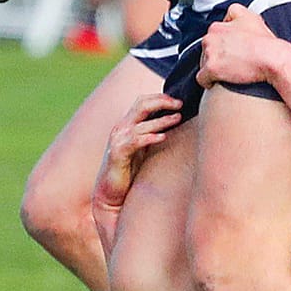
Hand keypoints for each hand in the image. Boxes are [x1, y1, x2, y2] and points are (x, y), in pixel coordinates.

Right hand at [93, 93, 184, 214]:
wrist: (110, 192)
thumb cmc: (129, 170)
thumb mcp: (143, 147)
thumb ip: (152, 132)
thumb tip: (175, 120)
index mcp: (127, 124)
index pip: (142, 101)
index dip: (160, 98)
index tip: (179, 101)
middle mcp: (121, 128)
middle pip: (141, 105)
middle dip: (162, 102)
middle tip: (180, 104)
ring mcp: (118, 140)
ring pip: (141, 123)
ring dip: (162, 120)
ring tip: (178, 118)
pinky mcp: (117, 154)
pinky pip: (135, 141)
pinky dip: (149, 137)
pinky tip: (163, 137)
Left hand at [197, 4, 279, 86]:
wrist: (272, 58)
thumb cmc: (265, 43)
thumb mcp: (251, 18)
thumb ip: (237, 13)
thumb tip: (230, 15)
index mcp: (219, 25)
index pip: (213, 36)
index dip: (223, 44)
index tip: (231, 49)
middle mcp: (211, 36)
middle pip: (207, 49)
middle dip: (217, 55)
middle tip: (232, 61)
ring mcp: (210, 53)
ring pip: (204, 63)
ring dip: (214, 68)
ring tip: (229, 72)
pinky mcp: (211, 69)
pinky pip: (202, 78)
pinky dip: (208, 81)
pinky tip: (217, 82)